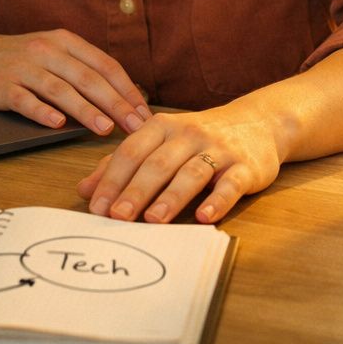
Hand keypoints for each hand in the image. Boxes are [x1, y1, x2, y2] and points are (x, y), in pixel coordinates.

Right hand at [0, 27, 150, 135]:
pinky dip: (42, 112)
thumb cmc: (17, 59)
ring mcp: (23, 67)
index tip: (145, 113)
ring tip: (105, 129)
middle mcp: (46, 50)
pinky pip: (25, 100)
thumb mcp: (52, 54)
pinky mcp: (1, 85)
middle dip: (116, 103)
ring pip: (61, 89)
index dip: (127, 89)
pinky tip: (57, 125)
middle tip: (136, 126)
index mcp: (65, 41)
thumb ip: (82, 70)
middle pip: (88, 78)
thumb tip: (123, 97)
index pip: (105, 64)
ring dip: (86, 110)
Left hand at [76, 108, 282, 223]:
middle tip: (117, 217)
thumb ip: (122, 163)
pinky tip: (205, 217)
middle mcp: (189, 134)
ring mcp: (218, 150)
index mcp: (162, 127)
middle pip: (158, 163)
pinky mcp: (245, 167)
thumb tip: (85, 189)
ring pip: (191, 173)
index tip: (97, 207)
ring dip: (171, 197)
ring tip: (153, 220)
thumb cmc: (198, 138)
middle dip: (135, 191)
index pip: (132, 151)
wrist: (258, 123)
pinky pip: (230, 184)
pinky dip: (218, 201)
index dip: (113, 179)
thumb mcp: (159, 142)